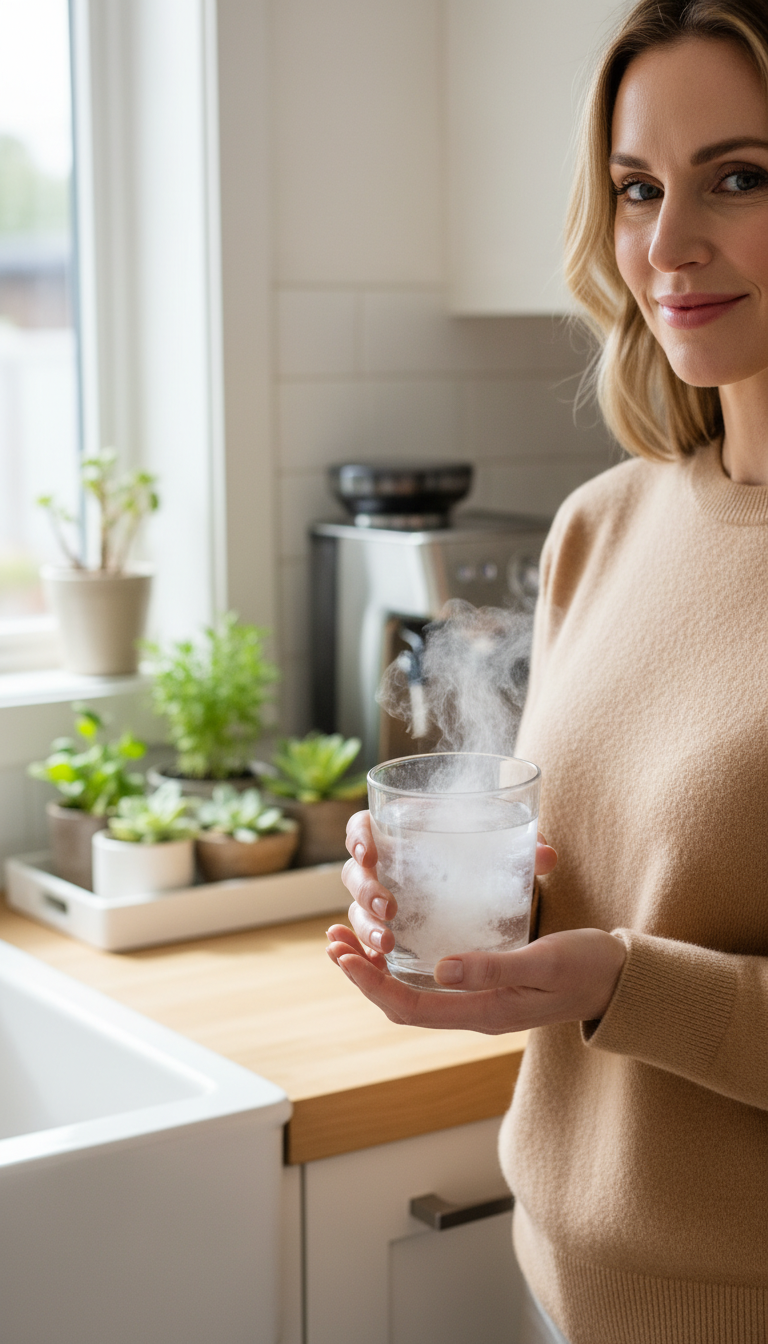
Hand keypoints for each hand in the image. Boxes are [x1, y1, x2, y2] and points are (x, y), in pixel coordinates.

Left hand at [327, 812, 624, 1034]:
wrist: (619, 979)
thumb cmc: (586, 966)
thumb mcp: (543, 961)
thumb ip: (494, 967)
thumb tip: (440, 969)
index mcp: (484, 1012)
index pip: (409, 1007)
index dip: (370, 984)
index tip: (343, 955)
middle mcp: (474, 1012)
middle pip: (402, 1003)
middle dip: (363, 974)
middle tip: (333, 941)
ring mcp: (479, 1001)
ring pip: (413, 993)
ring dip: (377, 970)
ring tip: (348, 940)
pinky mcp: (486, 985)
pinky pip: (432, 982)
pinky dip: (404, 963)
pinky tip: (395, 939)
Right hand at [336, 809, 557, 969]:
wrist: (500, 891)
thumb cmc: (495, 862)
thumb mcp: (509, 858)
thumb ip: (524, 854)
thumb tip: (545, 855)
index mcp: (404, 830)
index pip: (364, 826)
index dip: (358, 837)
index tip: (371, 852)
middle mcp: (387, 864)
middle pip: (355, 873)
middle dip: (364, 892)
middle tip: (390, 909)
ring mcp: (386, 898)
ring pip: (359, 911)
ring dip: (364, 927)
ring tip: (385, 945)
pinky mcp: (396, 931)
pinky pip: (370, 941)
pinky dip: (365, 954)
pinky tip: (372, 966)